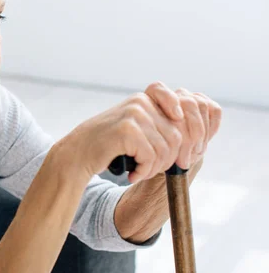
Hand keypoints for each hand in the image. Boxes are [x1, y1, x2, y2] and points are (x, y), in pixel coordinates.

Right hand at [61, 81, 221, 183]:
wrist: (76, 154)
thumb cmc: (106, 146)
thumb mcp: (135, 128)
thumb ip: (159, 125)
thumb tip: (197, 140)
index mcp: (145, 98)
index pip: (184, 111)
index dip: (192, 135)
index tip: (187, 156)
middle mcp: (141, 102)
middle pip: (178, 136)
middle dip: (169, 159)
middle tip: (152, 170)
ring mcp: (134, 114)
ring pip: (166, 149)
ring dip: (155, 168)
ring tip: (140, 172)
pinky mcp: (128, 130)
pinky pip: (152, 157)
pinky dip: (144, 171)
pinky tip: (131, 174)